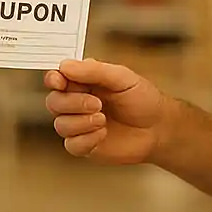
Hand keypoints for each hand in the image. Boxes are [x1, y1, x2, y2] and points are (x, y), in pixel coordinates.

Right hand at [44, 58, 165, 163]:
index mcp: (83, 82)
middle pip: (54, 102)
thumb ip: (94, 70)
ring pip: (60, 125)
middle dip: (73, 103)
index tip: (59, 81)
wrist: (158, 128)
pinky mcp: (85, 145)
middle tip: (97, 104)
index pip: (56, 78)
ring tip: (103, 119)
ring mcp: (79, 125)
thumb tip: (65, 66)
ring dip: (81, 122)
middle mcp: (77, 102)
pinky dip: (86, 139)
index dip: (53, 79)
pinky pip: (71, 145)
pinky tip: (103, 134)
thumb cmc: (142, 99)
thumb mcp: (122, 77)